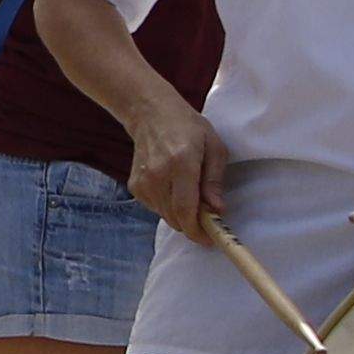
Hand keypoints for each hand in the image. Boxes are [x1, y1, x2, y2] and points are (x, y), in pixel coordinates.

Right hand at [117, 97, 222, 241]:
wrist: (151, 114)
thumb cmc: (189, 128)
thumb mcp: (214, 147)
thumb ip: (215, 180)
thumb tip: (218, 209)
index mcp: (181, 163)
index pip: (186, 209)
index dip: (199, 230)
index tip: (211, 239)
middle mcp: (158, 175)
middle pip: (176, 218)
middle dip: (194, 225)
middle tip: (208, 218)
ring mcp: (143, 182)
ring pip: (166, 216)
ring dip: (182, 215)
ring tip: (192, 198)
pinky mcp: (135, 186)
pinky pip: (156, 209)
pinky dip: (168, 207)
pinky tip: (173, 188)